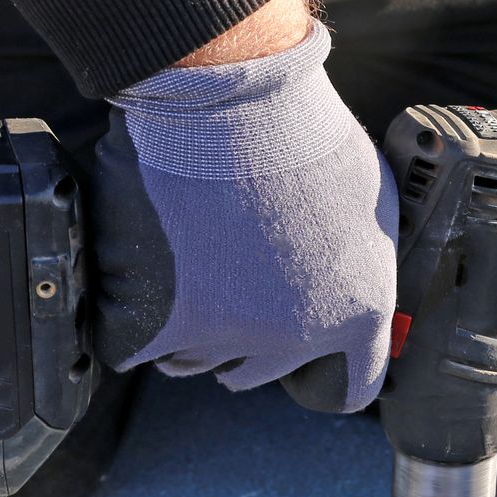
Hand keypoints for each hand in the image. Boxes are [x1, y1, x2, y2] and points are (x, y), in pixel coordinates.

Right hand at [86, 10, 398, 411]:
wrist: (232, 110)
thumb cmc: (303, 136)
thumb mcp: (369, 198)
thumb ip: (357, 256)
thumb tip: (345, 271)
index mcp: (358, 313)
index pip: (356, 386)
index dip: (334, 377)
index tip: (317, 372)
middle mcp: (296, 340)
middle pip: (259, 373)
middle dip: (243, 343)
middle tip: (227, 298)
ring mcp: (227, 337)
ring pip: (195, 364)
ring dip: (185, 334)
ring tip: (179, 280)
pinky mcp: (162, 326)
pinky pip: (133, 350)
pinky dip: (127, 324)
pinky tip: (132, 287)